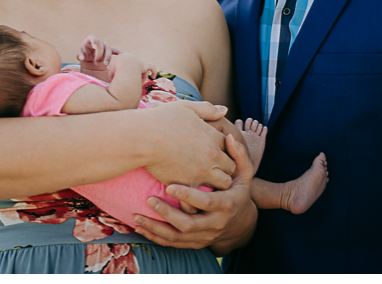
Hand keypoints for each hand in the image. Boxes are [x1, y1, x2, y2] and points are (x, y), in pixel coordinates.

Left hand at [77, 35, 118, 69]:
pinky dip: (118, 52)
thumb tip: (82, 58)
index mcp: (91, 39)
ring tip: (105, 65)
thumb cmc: (83, 53)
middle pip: (102, 45)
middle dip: (99, 54)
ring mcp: (104, 45)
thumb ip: (80, 55)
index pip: (94, 38)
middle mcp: (99, 41)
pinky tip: (122, 54)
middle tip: (96, 62)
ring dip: (107, 57)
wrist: (88, 56)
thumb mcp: (79, 54)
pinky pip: (114, 50)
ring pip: (108, 49)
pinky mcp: (108, 51)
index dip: (95, 41)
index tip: (95, 47)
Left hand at [134, 131, 256, 251]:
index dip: (188, 196)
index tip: (170, 186)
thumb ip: (239, 156)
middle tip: (149, 200)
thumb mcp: (244, 174)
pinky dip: (156, 237)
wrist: (241, 222)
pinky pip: (173, 244)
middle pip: (189, 224)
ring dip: (157, 228)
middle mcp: (216, 224)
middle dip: (168, 213)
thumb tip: (231, 137)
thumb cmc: (238, 190)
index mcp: (227, 205)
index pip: (206, 202)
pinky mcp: (195, 243)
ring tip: (137, 216)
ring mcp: (205, 236)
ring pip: (178, 238)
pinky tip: (140, 228)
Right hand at [143, 100, 232, 190]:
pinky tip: (192, 194)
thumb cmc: (161, 119)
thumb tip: (224, 110)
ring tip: (206, 183)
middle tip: (212, 170)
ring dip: (216, 184)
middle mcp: (212, 154)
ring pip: (223, 184)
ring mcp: (202, 171)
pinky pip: (202, 197)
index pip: (231, 147)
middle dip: (224, 169)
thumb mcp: (186, 108)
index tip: (214, 153)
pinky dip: (199, 198)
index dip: (224, 151)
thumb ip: (207, 109)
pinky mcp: (189, 185)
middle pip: (231, 167)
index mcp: (212, 136)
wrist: (143, 137)